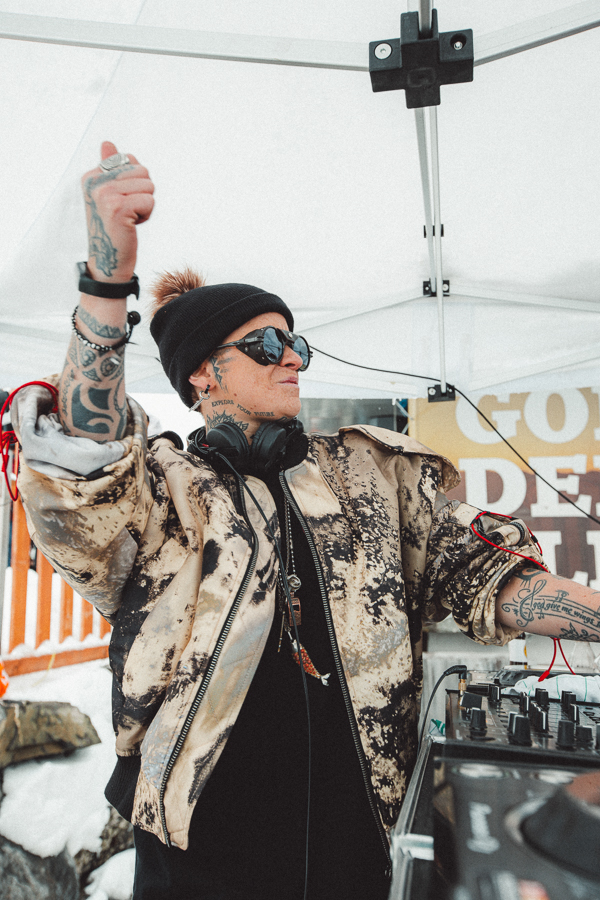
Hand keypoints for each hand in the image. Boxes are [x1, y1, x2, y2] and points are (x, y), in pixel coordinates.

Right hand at [81, 141, 154, 282]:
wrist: (109, 259)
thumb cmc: (113, 226)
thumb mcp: (109, 193)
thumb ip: (110, 167)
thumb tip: (107, 143)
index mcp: (91, 175)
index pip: (130, 159)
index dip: (134, 182)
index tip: (120, 200)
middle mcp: (95, 182)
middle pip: (142, 170)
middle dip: (142, 192)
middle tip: (127, 211)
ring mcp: (105, 194)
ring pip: (148, 185)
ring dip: (145, 204)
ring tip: (129, 218)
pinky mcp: (118, 208)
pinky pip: (150, 201)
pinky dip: (146, 215)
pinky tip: (132, 225)